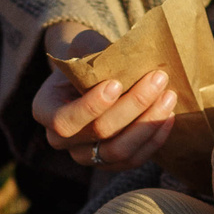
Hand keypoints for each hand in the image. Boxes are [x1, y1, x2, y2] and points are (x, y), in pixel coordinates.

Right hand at [30, 19, 181, 170]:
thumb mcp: (84, 50)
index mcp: (44, 110)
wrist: (91, 75)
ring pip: (119, 152)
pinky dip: (154, 139)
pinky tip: (169, 115)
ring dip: (147, 124)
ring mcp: (84, 156)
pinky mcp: (109, 163)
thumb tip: (129, 55)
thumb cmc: (87, 58)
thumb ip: (97, 54)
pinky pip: (133, 160)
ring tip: (168, 97)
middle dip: (132, 106)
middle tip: (158, 78)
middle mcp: (59, 140)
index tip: (116, 83)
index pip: (63, 121)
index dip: (91, 106)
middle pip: (98, 134)